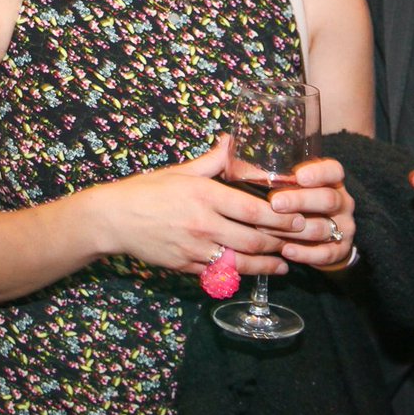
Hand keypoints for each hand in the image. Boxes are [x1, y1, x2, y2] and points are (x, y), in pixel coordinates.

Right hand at [100, 144, 308, 276]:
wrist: (114, 219)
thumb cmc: (147, 190)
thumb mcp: (180, 171)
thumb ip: (212, 161)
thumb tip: (231, 140)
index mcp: (204, 195)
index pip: (252, 211)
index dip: (281, 218)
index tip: (299, 219)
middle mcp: (203, 224)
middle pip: (253, 239)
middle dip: (281, 242)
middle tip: (299, 242)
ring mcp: (195, 249)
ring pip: (241, 262)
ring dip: (267, 264)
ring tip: (284, 264)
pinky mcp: (187, 267)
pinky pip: (220, 274)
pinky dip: (241, 274)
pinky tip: (254, 272)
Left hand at [269, 157, 356, 269]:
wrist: (322, 239)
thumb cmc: (298, 203)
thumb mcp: (293, 186)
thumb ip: (276, 176)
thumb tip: (236, 156)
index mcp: (332, 181)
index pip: (334, 170)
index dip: (318, 173)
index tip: (299, 176)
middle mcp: (342, 201)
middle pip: (327, 199)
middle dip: (299, 201)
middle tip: (275, 203)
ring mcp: (344, 226)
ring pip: (323, 227)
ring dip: (293, 230)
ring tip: (267, 229)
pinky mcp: (340, 250)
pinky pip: (325, 253)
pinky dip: (304, 253)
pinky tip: (285, 250)